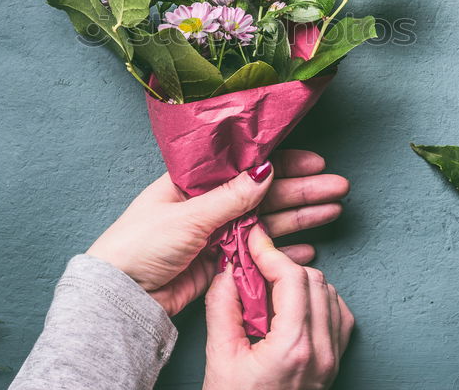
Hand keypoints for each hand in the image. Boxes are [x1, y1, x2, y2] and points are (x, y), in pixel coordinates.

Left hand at [87, 149, 348, 315]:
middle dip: (302, 190)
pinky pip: (260, 253)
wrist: (121, 295)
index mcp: (194, 181)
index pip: (246, 165)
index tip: (314, 162)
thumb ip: (231, 197)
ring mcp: (217, 233)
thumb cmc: (140, 244)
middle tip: (337, 187)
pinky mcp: (220, 262)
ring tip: (333, 210)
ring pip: (267, 222)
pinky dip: (283, 251)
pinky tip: (307, 248)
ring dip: (300, 216)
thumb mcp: (188, 215)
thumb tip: (267, 169)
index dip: (283, 162)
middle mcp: (209, 203)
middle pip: (264, 193)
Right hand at [203, 226, 353, 389]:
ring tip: (269, 289)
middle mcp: (321, 350)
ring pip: (329, 293)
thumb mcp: (220, 359)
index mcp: (293, 347)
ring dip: (300, 282)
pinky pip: (338, 315)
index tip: (254, 239)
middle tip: (254, 265)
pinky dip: (318, 301)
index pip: (292, 278)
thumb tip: (227, 271)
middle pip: (313, 280)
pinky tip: (293, 307)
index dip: (270, 252)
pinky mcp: (335, 363)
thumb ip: (223, 307)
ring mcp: (333, 358)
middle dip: (282, 266)